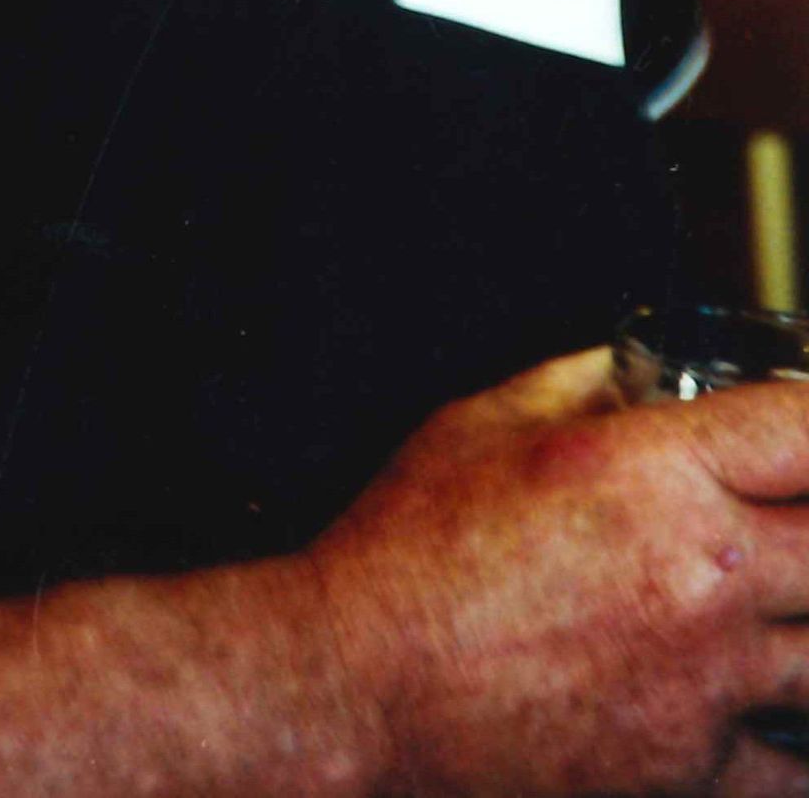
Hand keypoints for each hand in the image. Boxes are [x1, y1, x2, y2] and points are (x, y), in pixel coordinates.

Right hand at [305, 349, 808, 796]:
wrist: (365, 685)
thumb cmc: (410, 555)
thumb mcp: (484, 422)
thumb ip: (579, 382)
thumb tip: (631, 371)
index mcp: (655, 472)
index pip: (806, 428)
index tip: (807, 427)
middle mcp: (704, 572)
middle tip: (788, 523)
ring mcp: (708, 677)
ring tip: (778, 614)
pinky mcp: (692, 766)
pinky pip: (796, 765)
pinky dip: (791, 741)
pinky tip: (765, 708)